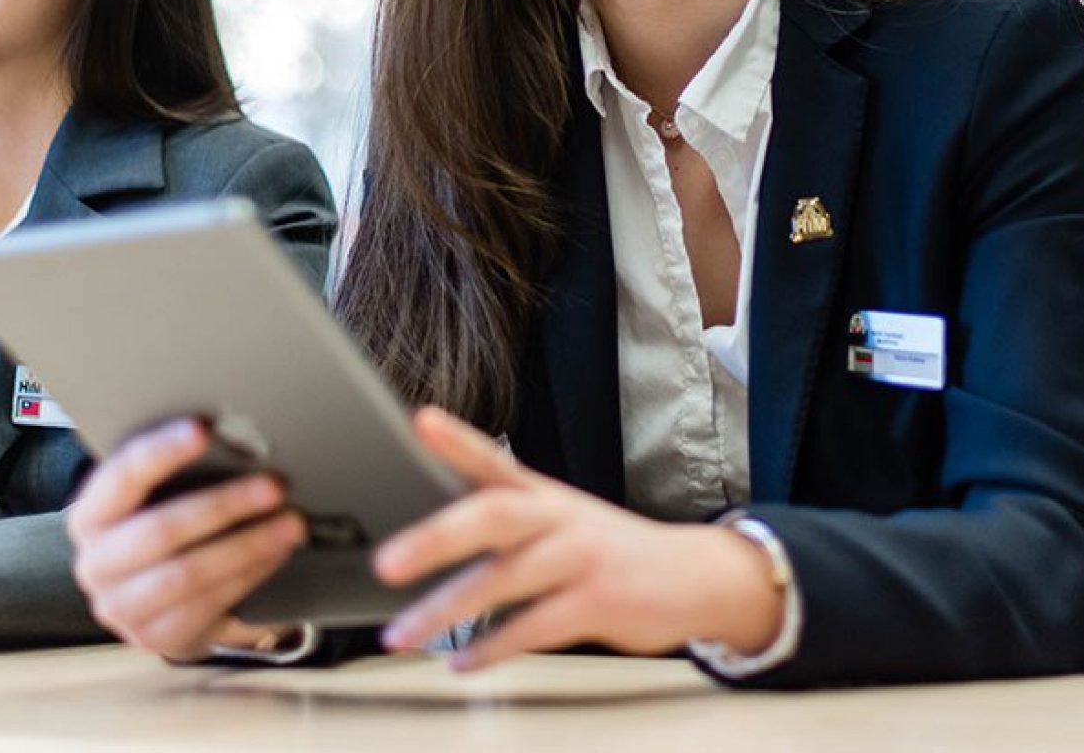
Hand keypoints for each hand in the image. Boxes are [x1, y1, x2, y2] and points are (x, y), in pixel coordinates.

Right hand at [64, 418, 305, 660]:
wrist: (151, 602)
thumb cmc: (161, 530)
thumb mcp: (153, 501)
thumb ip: (176, 475)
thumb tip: (240, 440)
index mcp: (89, 517)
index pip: (122, 477)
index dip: (161, 451)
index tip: (203, 428)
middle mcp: (96, 565)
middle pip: (162, 530)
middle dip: (224, 505)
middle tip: (274, 485)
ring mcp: (123, 608)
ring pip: (190, 573)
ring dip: (248, 546)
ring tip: (291, 524)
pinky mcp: (158, 638)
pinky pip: (210, 603)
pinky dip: (250, 574)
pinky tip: (277, 554)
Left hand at [372, 407, 782, 670]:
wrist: (696, 577)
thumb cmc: (610, 551)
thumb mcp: (561, 520)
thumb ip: (505, 520)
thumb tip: (429, 533)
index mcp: (545, 495)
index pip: (495, 460)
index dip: (458, 440)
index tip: (421, 421)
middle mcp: (561, 518)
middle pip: (496, 515)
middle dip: (437, 538)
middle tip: (387, 562)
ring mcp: (583, 558)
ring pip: (507, 580)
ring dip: (447, 608)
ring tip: (400, 632)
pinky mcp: (600, 602)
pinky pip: (535, 628)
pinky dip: (493, 649)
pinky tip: (461, 663)